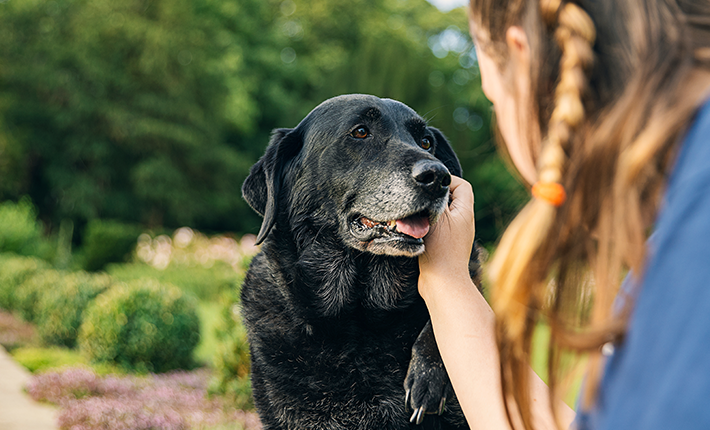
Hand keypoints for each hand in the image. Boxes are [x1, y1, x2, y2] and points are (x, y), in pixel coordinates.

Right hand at [418, 176, 474, 297]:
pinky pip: (437, 228)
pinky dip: (426, 226)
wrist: (442, 283)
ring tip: (416, 216)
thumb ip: (436, 198)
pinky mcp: (446, 246)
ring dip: (428, 213)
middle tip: (420, 199)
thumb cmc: (440, 249)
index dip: (447, 180)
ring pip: (442, 214)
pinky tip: (415, 231)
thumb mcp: (437, 217)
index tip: (429, 185)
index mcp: (465, 212)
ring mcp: (455, 235)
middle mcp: (464, 222)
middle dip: (435, 197)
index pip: (462, 185)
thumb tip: (433, 184)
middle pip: (451, 199)